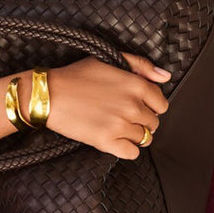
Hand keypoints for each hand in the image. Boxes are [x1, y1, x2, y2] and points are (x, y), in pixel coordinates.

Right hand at [45, 52, 170, 158]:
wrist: (49, 95)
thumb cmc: (75, 77)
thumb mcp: (109, 60)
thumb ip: (141, 66)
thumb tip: (164, 76)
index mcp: (136, 86)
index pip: (161, 104)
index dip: (150, 106)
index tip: (138, 105)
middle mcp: (132, 106)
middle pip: (153, 123)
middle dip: (141, 120)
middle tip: (123, 115)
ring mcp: (121, 125)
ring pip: (144, 138)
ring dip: (134, 134)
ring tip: (117, 127)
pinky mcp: (107, 141)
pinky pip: (132, 153)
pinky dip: (126, 148)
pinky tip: (115, 139)